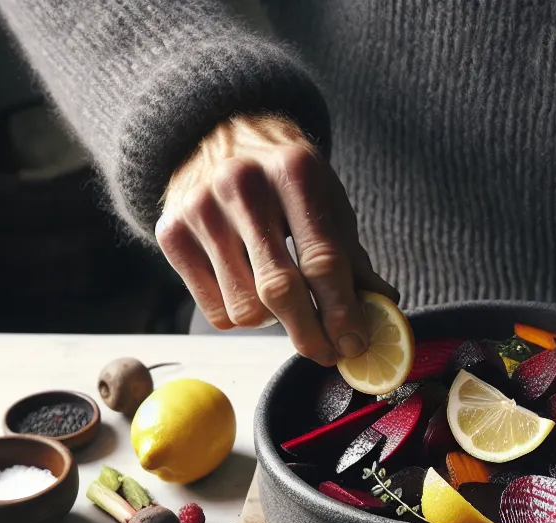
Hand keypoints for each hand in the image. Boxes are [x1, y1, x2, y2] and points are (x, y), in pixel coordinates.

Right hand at [156, 115, 396, 364]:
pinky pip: (215, 311)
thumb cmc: (284, 178)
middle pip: (279, 290)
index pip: (323, 260)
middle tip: (327, 354)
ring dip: (272, 323)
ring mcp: (201, 208)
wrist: (217, 136)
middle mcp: (242, 184)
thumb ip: (353, 256)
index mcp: (294, 171)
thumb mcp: (326, 200)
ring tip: (283, 304)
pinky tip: (248, 289)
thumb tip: (384, 308)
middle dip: (310, 334)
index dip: (343, 312)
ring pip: (244, 309)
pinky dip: (239, 316)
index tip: (355, 344)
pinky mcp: (171, 232)